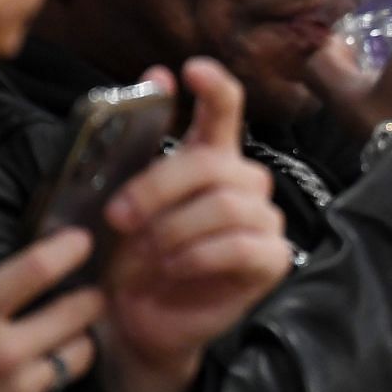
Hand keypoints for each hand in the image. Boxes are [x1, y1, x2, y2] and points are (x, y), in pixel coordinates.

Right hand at [0, 229, 102, 391]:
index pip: (36, 269)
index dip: (66, 249)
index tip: (81, 240)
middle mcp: (0, 356)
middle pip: (82, 309)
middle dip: (88, 298)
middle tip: (85, 296)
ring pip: (79, 352)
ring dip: (71, 344)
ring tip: (51, 342)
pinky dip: (38, 389)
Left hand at [99, 60, 291, 391]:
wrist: (137, 321)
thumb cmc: (129, 258)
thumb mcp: (121, 199)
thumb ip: (140, 144)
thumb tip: (156, 76)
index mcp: (211, 160)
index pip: (226, 109)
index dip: (215, 87)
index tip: (190, 70)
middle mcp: (244, 184)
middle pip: (217, 164)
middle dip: (160, 187)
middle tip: (119, 217)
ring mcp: (263, 221)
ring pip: (228, 204)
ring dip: (176, 229)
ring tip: (149, 253)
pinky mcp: (272, 260)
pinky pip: (242, 245)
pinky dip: (198, 256)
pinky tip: (174, 268)